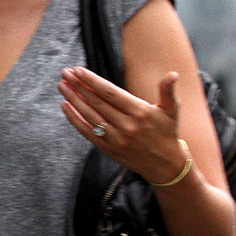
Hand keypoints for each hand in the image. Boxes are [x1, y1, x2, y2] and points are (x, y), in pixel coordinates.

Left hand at [59, 67, 188, 186]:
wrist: (164, 165)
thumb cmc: (167, 132)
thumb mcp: (172, 110)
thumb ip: (168, 91)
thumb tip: (173, 74)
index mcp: (140, 113)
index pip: (111, 93)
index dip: (93, 81)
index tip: (79, 70)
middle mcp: (126, 126)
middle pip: (97, 103)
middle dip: (78, 86)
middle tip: (65, 72)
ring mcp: (116, 139)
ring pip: (90, 116)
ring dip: (73, 100)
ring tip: (62, 85)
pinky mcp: (108, 149)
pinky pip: (87, 132)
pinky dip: (75, 119)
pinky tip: (66, 106)